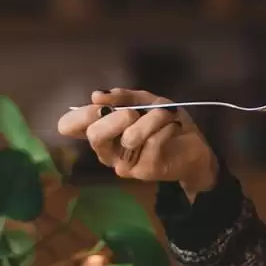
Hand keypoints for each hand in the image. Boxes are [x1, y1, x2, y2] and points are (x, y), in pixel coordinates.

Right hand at [57, 89, 217, 198]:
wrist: (196, 148)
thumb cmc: (166, 124)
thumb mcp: (146, 102)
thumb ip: (123, 97)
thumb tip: (96, 95)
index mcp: (102, 131)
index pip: (70, 127)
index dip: (77, 116)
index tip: (98, 105)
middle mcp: (107, 151)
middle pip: (95, 135)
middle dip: (117, 117)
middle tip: (133, 112)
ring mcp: (124, 164)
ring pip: (130, 137)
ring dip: (152, 119)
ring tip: (166, 115)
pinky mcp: (145, 170)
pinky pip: (153, 142)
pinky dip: (166, 128)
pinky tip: (174, 127)